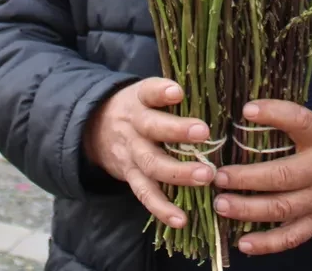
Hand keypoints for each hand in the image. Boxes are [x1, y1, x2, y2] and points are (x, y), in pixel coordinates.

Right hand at [83, 78, 216, 228]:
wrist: (95, 129)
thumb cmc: (138, 109)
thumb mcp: (146, 94)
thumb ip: (171, 95)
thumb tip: (216, 94)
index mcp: (139, 100)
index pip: (148, 92)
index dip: (161, 91)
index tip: (178, 92)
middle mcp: (133, 126)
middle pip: (151, 128)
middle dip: (177, 131)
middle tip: (204, 133)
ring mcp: (131, 154)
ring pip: (151, 164)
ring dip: (179, 173)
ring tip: (205, 177)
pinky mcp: (130, 177)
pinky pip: (145, 194)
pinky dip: (163, 209)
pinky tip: (182, 220)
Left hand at [213, 100, 311, 255]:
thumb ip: (294, 126)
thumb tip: (247, 117)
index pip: (300, 121)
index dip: (274, 113)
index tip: (247, 110)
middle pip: (282, 176)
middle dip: (246, 178)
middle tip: (219, 177)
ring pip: (281, 209)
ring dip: (248, 210)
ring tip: (222, 205)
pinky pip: (292, 237)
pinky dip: (267, 243)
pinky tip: (243, 242)